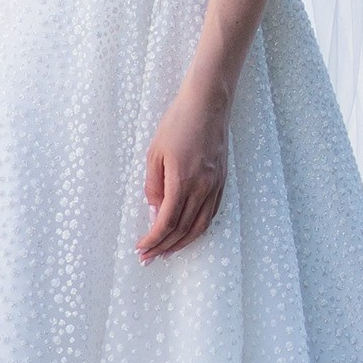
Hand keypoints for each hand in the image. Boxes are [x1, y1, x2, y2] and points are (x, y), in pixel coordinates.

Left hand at [137, 76, 229, 260]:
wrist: (208, 104)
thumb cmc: (178, 123)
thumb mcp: (155, 153)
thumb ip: (153, 185)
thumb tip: (154, 210)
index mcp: (182, 181)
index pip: (166, 221)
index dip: (153, 239)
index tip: (141, 248)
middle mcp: (202, 188)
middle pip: (183, 229)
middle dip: (164, 247)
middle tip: (148, 258)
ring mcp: (215, 185)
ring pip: (200, 226)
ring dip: (182, 243)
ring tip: (167, 252)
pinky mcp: (221, 181)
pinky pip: (211, 213)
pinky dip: (198, 229)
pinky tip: (188, 233)